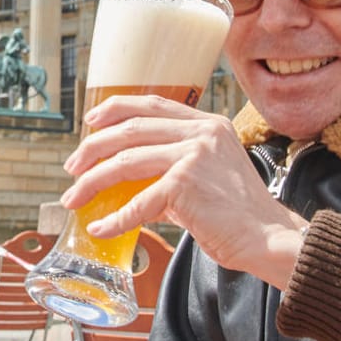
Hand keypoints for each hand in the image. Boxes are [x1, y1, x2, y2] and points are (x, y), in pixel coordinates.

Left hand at [61, 94, 307, 287]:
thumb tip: (131, 187)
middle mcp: (201, 132)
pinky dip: (115, 219)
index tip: (91, 121)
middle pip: (131, 130)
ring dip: (93, 182)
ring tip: (74, 198)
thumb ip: (173, 171)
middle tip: (72, 167)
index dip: (116, 108)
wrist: (268, 237)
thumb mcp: (208, 176)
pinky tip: (101, 228)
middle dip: (93, 148)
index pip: (152, 103)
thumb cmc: (240, 213)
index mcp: (207, 124)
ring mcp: (193, 155)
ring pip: (126, 162)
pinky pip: (138, 202)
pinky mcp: (185, 184)